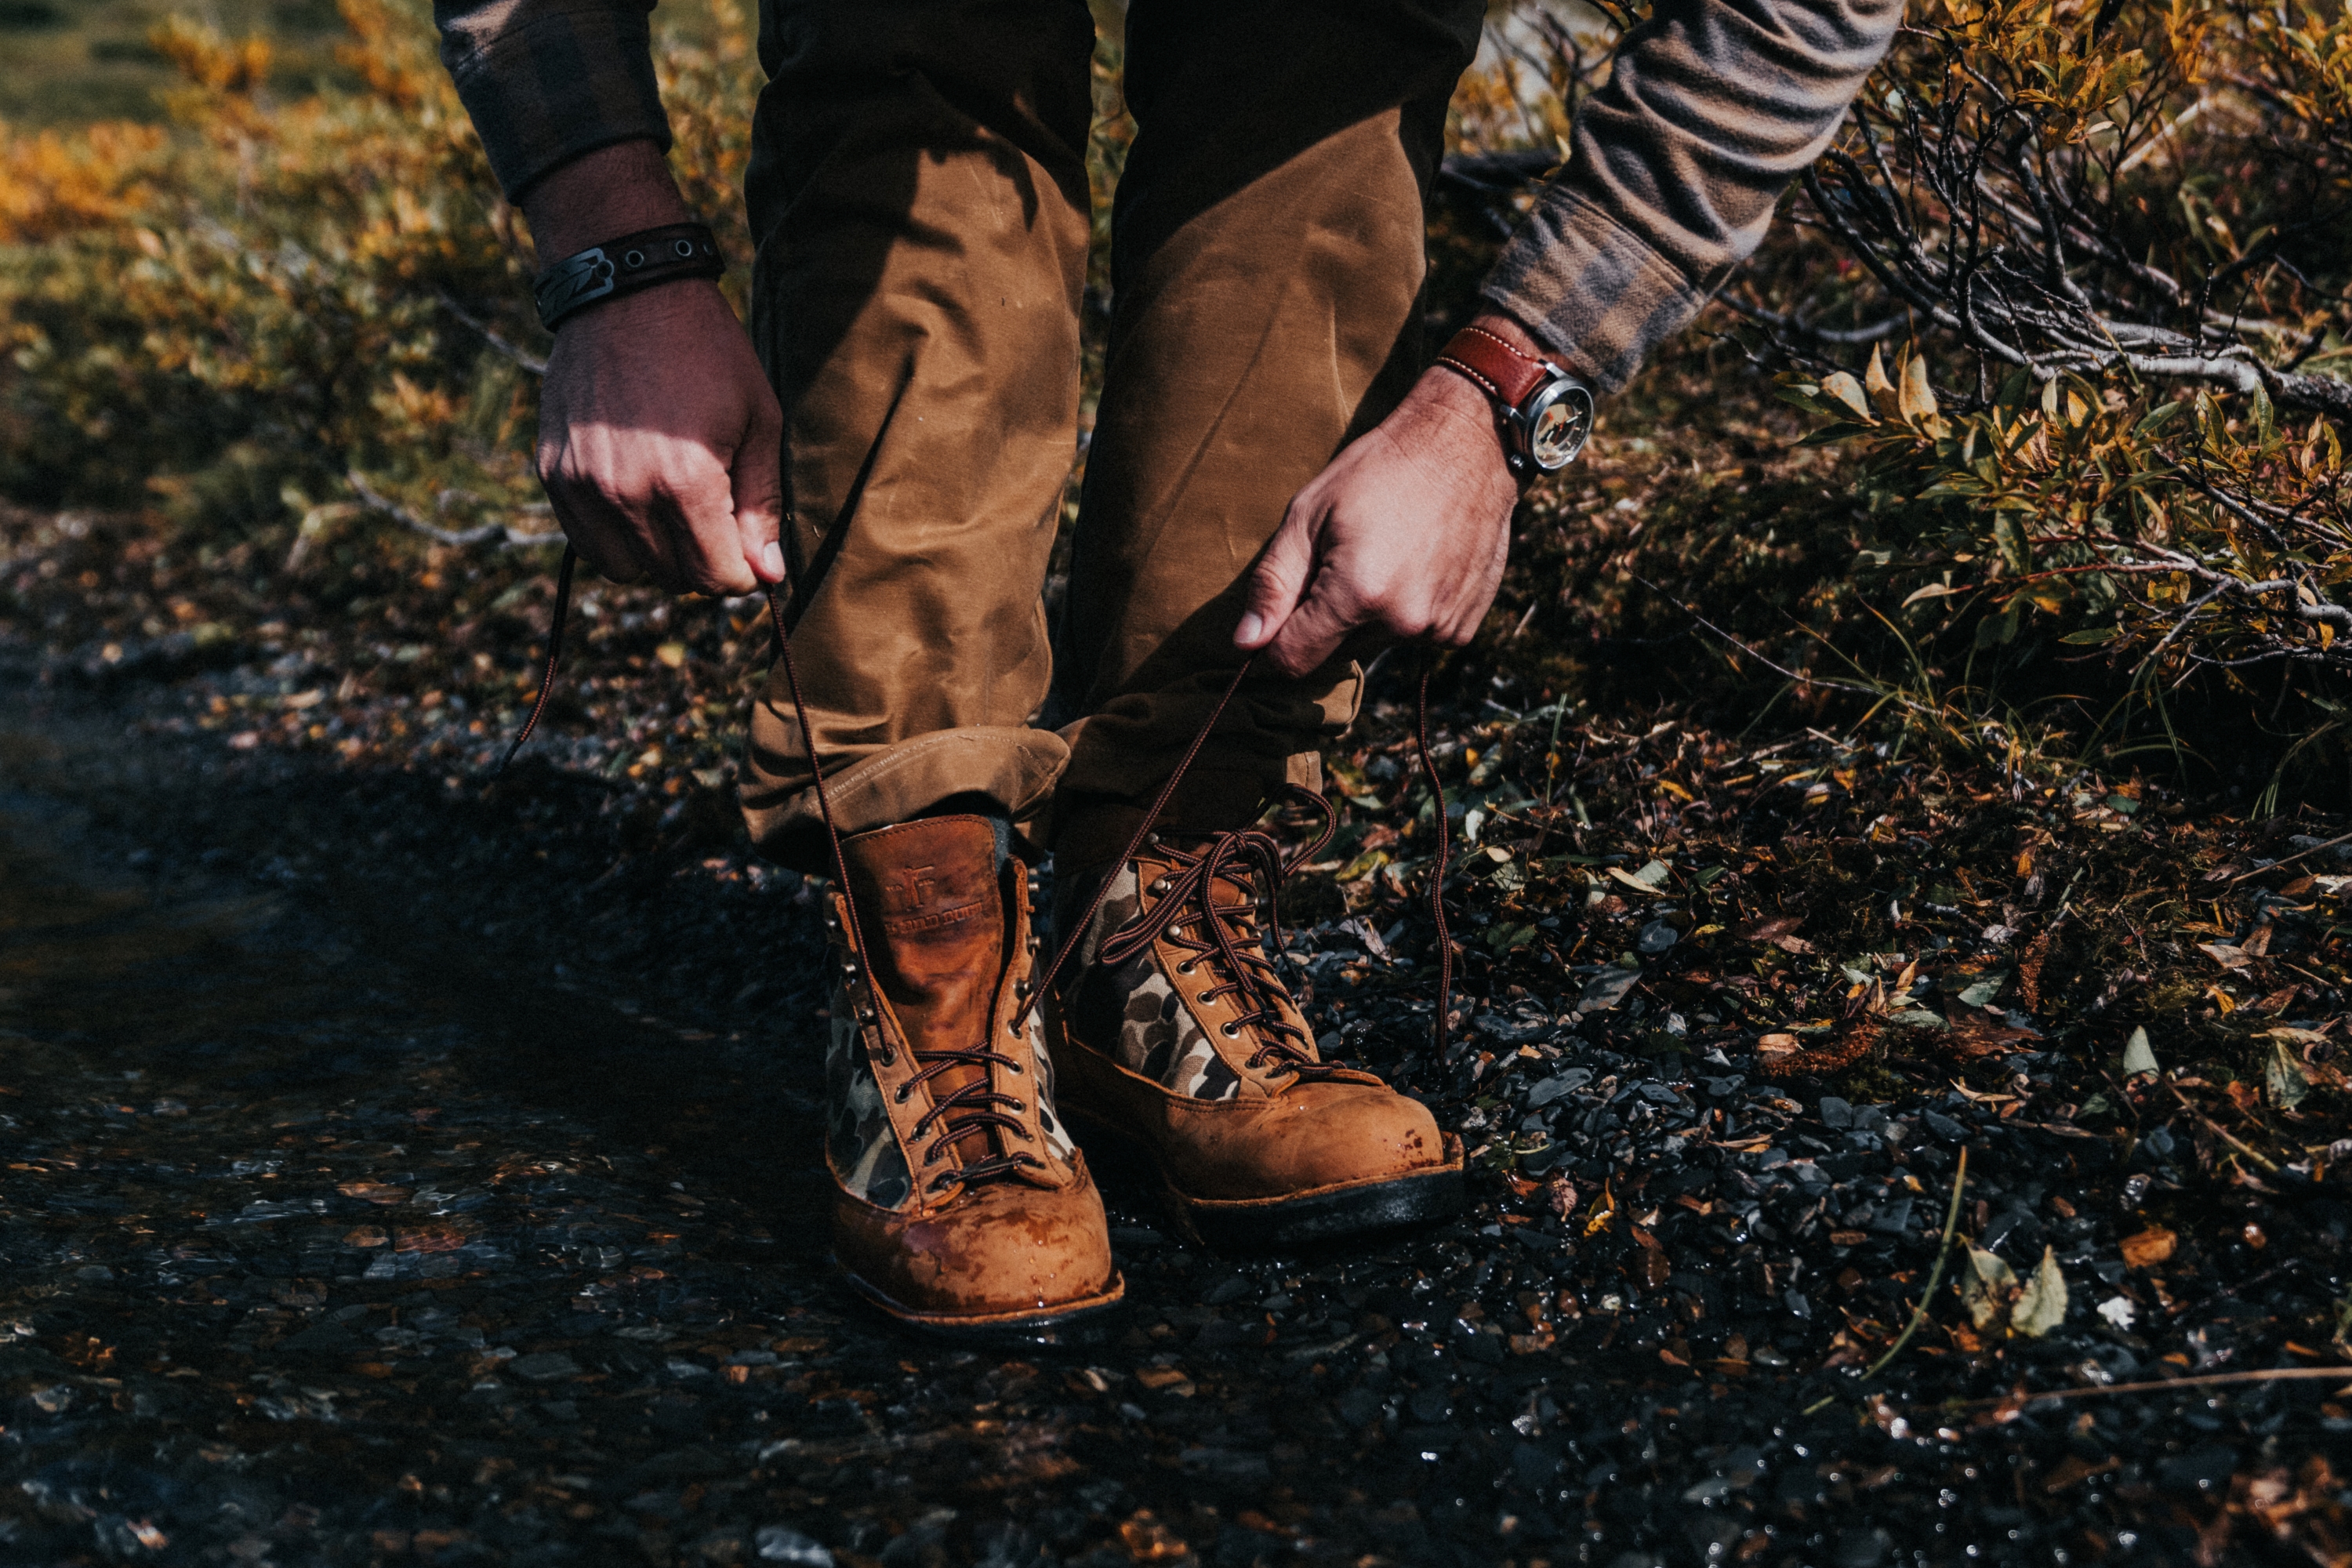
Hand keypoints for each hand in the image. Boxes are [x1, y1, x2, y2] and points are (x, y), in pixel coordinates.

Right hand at [524, 143, 784, 594]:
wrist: (626, 292)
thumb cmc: (708, 352)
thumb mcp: (758, 421)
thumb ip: (763, 504)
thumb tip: (768, 575)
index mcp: (687, 483)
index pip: (716, 578)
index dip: (742, 574)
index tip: (749, 550)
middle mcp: (627, 493)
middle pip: (674, 579)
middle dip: (704, 562)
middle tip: (717, 518)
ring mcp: (583, 485)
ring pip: (627, 570)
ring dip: (658, 556)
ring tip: (676, 509)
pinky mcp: (553, 473)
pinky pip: (586, 543)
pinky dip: (616, 537)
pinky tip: (638, 498)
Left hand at [1233, 314, 1531, 678]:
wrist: (1465, 447)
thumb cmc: (1379, 471)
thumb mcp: (1308, 515)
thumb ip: (1273, 584)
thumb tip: (1245, 644)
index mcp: (1359, 594)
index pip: (1293, 660)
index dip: (1276, 642)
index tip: (1282, 611)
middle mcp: (1404, 622)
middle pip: (1336, 654)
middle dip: (1327, 620)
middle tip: (1345, 560)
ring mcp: (1440, 628)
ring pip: (1376, 646)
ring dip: (1369, 617)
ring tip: (1387, 556)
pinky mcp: (1463, 628)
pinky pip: (1415, 638)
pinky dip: (1408, 612)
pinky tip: (1418, 564)